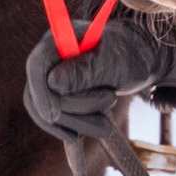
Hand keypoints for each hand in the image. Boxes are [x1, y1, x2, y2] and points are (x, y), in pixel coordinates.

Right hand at [22, 7, 175, 144]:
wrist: (138, 61)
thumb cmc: (128, 55)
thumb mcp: (112, 62)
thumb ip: (84, 71)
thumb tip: (53, 82)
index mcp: (60, 38)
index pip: (37, 64)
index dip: (42, 91)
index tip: (54, 115)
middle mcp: (50, 57)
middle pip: (40, 91)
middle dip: (71, 112)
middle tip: (105, 120)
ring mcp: (51, 75)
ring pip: (45, 109)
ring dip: (75, 123)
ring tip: (105, 126)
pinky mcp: (56, 93)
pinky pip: (51, 117)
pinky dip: (68, 128)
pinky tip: (82, 136)